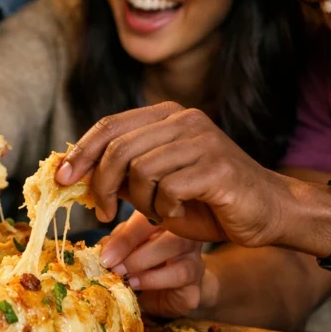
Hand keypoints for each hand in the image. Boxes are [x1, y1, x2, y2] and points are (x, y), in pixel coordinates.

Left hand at [58, 102, 295, 248]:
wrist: (269, 213)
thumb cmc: (208, 201)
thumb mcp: (156, 184)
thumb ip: (122, 173)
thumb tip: (73, 173)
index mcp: (167, 115)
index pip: (109, 125)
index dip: (80, 152)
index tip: (62, 178)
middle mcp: (184, 119)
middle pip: (118, 148)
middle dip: (101, 185)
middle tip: (103, 213)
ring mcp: (202, 140)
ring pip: (141, 170)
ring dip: (141, 202)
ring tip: (157, 214)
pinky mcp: (217, 167)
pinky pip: (168, 189)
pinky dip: (167, 210)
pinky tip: (179, 216)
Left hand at [100, 211, 208, 317]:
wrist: (171, 293)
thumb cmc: (145, 266)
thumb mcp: (125, 252)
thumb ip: (115, 246)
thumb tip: (101, 250)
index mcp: (160, 217)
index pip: (144, 217)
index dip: (124, 236)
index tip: (105, 256)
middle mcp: (180, 229)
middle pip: (163, 226)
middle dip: (133, 247)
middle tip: (113, 266)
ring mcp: (193, 251)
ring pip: (176, 247)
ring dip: (145, 262)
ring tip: (126, 277)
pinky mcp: (197, 276)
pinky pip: (183, 273)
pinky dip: (156, 279)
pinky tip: (138, 285)